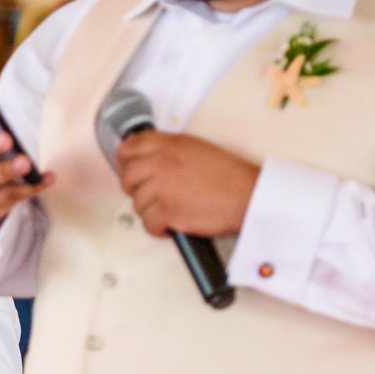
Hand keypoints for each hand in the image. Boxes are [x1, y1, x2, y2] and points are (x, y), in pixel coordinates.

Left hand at [114, 131, 259, 237]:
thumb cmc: (230, 178)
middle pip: (127, 177)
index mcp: (170, 144)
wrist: (250, 196)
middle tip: (150, 196)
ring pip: (138, 203)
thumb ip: (170, 151)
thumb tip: (148, 161)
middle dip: (135, 189)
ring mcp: (163, 186)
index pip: (129, 147)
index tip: (127, 168)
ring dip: (151, 211)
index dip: (124, 160)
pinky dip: (159, 229)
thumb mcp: (197, 150)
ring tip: (171, 211)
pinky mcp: (167, 211)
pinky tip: (171, 226)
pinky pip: (148, 224)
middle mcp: (162, 162)